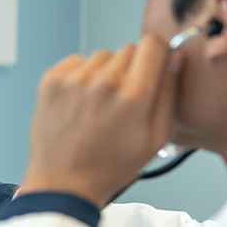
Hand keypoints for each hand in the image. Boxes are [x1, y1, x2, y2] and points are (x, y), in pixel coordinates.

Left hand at [20, 34, 181, 205]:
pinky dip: (80, 75)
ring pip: (102, 56)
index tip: (153, 65)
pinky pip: (76, 61)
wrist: (63, 182)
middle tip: (123, 98)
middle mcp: (104, 81)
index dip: (156, 54)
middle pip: (128, 49)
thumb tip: (175, 60)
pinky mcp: (52, 80)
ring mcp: (75, 78)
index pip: (153, 44)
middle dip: (131, 68)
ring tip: (99, 104)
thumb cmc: (109, 167)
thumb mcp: (155, 138)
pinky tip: (80, 101)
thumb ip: (169, 94)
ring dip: (104, 72)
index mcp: (134, 95)